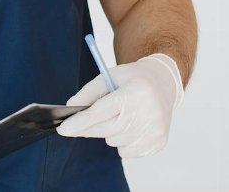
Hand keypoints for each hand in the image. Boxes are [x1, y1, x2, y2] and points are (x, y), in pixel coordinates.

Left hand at [55, 52, 183, 157]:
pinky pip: (125, 151)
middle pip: (104, 129)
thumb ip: (88, 92)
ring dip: (110, 132)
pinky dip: (122, 141)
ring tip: (121, 115)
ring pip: (113, 141)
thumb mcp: (109, 76)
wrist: (164, 84)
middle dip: (90, 127)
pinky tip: (131, 126)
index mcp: (135, 91)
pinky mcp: (157, 142)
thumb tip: (71, 108)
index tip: (63, 129)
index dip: (79, 122)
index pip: (101, 112)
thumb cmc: (133, 79)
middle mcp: (147, 112)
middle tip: (85, 120)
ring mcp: (154, 129)